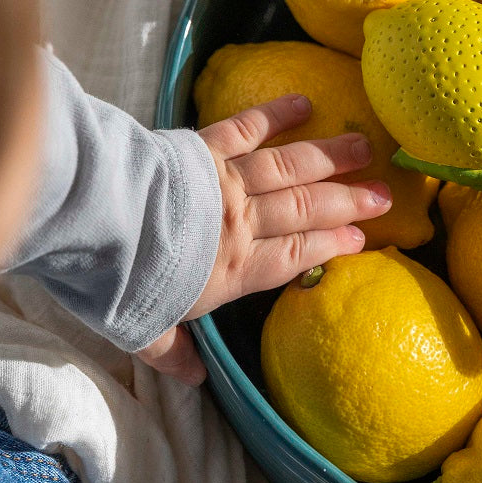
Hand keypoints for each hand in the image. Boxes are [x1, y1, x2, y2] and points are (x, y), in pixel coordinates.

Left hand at [136, 94, 390, 385]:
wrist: (96, 222)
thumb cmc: (119, 281)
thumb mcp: (143, 329)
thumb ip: (173, 350)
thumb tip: (196, 378)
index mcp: (232, 271)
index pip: (295, 256)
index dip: (331, 245)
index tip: (362, 238)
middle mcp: (241, 223)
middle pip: (305, 209)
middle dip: (349, 201)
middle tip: (385, 193)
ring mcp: (225, 181)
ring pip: (290, 167)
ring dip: (331, 157)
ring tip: (366, 147)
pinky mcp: (203, 148)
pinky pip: (247, 128)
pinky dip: (277, 114)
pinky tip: (305, 104)